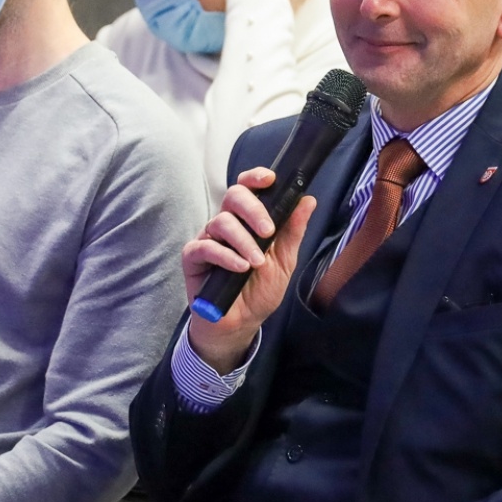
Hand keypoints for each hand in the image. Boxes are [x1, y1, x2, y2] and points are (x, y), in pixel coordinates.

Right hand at [182, 167, 315, 372]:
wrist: (241, 323)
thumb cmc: (260, 290)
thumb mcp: (284, 260)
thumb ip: (293, 231)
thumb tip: (308, 200)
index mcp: (247, 220)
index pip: (248, 188)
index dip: (255, 178)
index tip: (269, 179)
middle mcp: (226, 224)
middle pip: (233, 196)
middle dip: (253, 209)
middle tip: (268, 231)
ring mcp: (208, 239)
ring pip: (221, 221)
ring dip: (243, 241)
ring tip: (256, 263)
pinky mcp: (193, 257)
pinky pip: (205, 247)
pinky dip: (225, 256)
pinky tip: (239, 267)